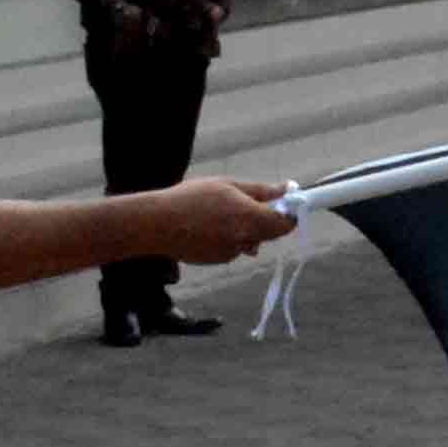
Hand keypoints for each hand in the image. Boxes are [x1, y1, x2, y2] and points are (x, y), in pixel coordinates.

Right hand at [147, 177, 296, 264]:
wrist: (157, 224)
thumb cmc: (191, 199)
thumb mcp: (228, 186)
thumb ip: (260, 190)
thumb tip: (287, 188)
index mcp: (249, 218)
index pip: (285, 224)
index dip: (290, 215)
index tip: (287, 206)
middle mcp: (244, 239)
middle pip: (270, 234)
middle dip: (267, 221)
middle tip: (251, 204)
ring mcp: (230, 253)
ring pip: (250, 241)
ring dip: (245, 229)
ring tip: (220, 212)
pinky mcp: (217, 260)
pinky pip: (232, 248)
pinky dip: (229, 238)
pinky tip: (208, 226)